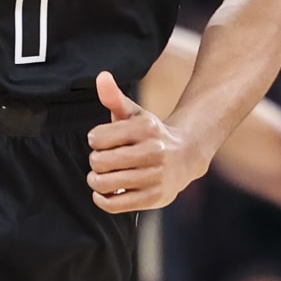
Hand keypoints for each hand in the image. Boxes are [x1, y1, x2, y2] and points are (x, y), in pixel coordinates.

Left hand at [86, 71, 205, 213]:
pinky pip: (114, 204)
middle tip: (102, 160)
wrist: (186, 156)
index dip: (94, 140)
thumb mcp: (134, 113)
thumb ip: (114, 97)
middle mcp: (153, 152)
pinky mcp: (154, 198)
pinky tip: (105, 191)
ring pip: (105, 184)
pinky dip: (102, 199)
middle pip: (99, 162)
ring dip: (96, 180)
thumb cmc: (150, 134)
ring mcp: (155, 177)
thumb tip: (101, 77)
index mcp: (145, 128)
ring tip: (101, 175)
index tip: (102, 141)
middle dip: (95, 161)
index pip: (97, 138)